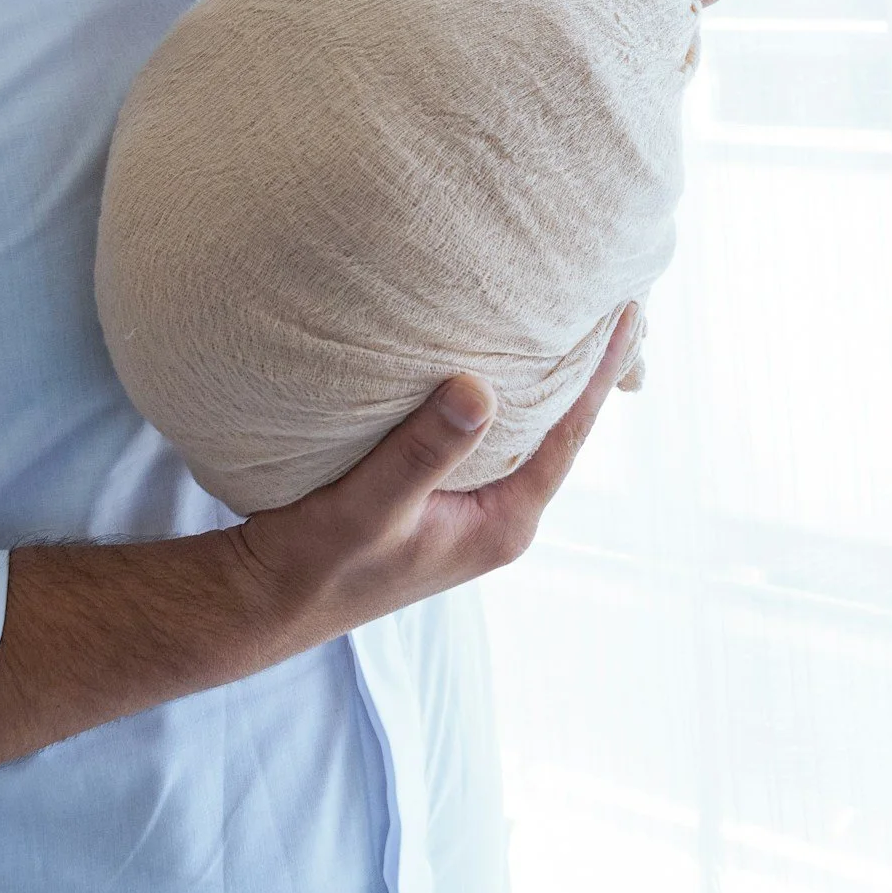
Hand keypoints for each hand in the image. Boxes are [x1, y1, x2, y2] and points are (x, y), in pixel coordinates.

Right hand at [0, 306, 639, 780]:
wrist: (263, 599)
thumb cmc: (316, 561)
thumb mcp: (369, 506)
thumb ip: (421, 451)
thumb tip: (477, 387)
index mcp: (503, 521)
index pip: (570, 434)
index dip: (600, 373)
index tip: (628, 312)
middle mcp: (498, 511)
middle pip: (560, 425)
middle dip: (583, 366)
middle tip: (611, 293)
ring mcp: (471, 502)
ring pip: (524, 425)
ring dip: (540, 372)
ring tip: (564, 304)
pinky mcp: (441, 490)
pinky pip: (488, 427)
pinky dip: (498, 385)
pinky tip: (490, 343)